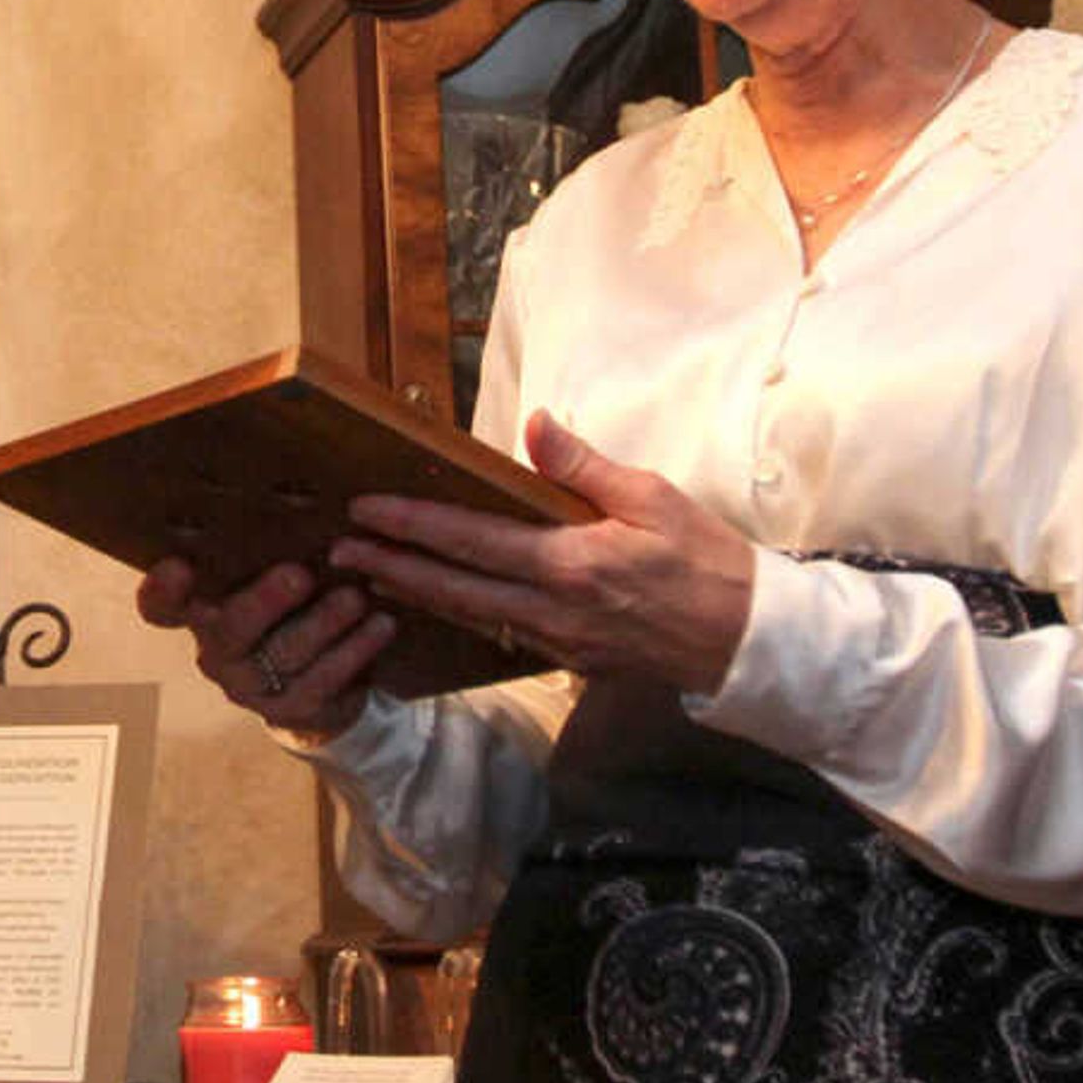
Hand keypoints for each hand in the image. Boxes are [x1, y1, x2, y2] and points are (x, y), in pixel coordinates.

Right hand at [132, 556, 396, 739]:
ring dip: (323, 624)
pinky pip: (321, 682)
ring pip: (283, 655)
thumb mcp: (272, 572)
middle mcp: (216, 649)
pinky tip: (380, 626)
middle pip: (229, 629)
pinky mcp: (287, 710)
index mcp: (200, 610)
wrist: (321, 678)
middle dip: (265, 602)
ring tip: (355, 598)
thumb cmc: (293, 603)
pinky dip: (353, 651)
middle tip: (299, 575)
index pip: (161, 606)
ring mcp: (249, 684)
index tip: (179, 565)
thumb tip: (298, 493)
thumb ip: (268, 548)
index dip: (162, 590)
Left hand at [327, 411, 757, 693]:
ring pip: (470, 615)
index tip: (366, 510)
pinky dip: (460, 615)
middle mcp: (552, 608)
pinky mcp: (570, 659)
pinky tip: (437, 602)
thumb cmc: (706, 560)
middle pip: (452, 587)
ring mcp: (558, 641)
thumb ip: (583, 466)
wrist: (745, 640)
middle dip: (390, 566)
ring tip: (368, 574)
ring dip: (416, 593)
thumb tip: (533, 422)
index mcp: (570, 563)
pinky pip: (500, 633)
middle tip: (337, 551)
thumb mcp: (652, 497)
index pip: (472, 540)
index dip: (413, 525)